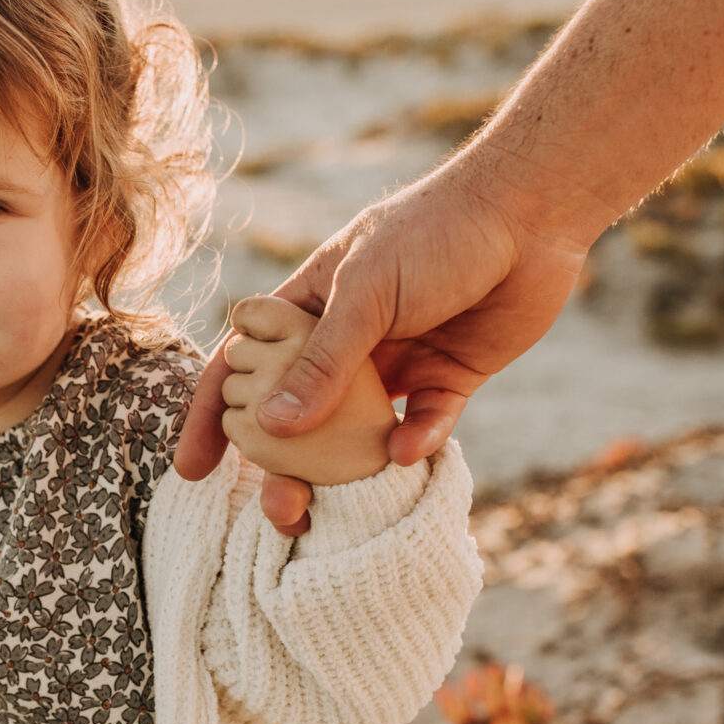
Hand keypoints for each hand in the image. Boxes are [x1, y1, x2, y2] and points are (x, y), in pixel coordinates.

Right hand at [177, 157, 587, 530]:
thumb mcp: (364, 291)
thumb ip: (320, 361)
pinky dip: (414, 443)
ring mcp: (394, 364)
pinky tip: (409, 453)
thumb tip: (271, 426)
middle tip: (279, 509)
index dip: (213, 415)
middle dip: (281, 467)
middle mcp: (344, 342)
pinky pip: (422, 425)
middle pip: (296, 415)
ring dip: (343, 473)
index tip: (194, 469)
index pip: (242, 364)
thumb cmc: (434, 232)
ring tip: (334, 508)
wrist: (529, 214)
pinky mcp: (447, 379)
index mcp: (305, 308)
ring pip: (356, 435)